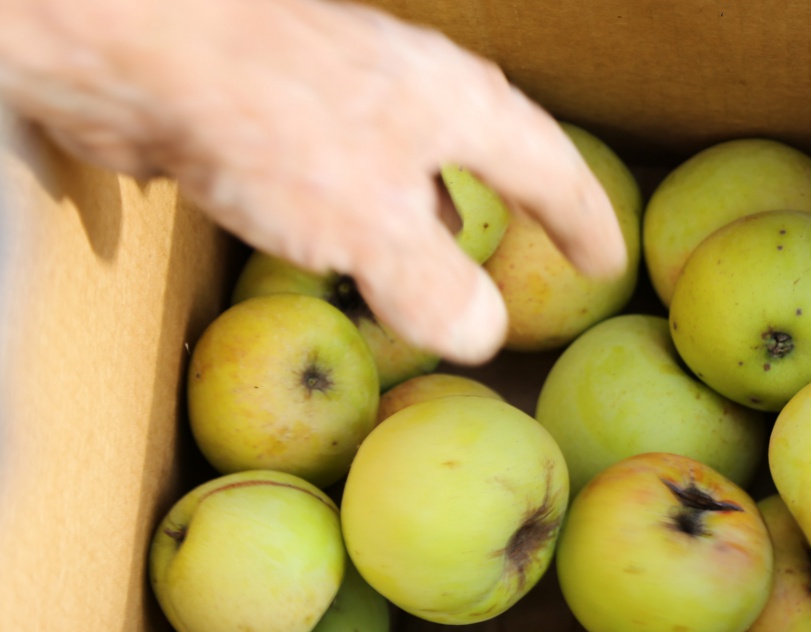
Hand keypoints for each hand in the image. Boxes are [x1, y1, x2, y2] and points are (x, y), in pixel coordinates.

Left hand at [0, 0, 625, 362]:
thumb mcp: (375, 227)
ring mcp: (336, 91)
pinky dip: (360, 214)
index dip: (582, 220)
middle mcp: (405, 87)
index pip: (548, 165)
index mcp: (455, 102)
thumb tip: (478, 333)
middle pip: (484, 144)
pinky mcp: (271, 109)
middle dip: (511, 199)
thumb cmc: (272, 127)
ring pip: (408, 156)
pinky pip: (342, 169)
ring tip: (438, 259)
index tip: (607, 262)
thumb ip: (436, 287)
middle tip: (535, 243)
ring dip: (429, 210)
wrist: (131, 47)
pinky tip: (331, 244)